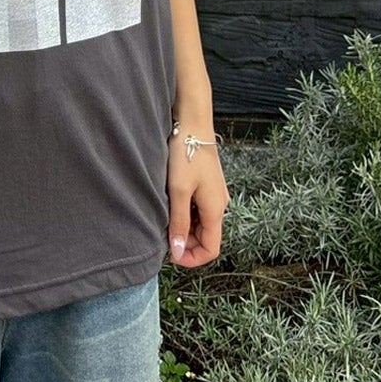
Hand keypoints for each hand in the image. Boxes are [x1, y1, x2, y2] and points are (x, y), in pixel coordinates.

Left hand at [166, 126, 229, 267]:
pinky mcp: (206, 184)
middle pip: (206, 237)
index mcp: (216, 210)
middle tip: (161, 233)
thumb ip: (179, 223)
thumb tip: (179, 253)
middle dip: (185, 242)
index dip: (192, 258)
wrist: (192, 122)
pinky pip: (197, 208)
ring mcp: (213, 194)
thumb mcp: (179, 191)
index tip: (170, 255)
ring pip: (200, 223)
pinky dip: (185, 212)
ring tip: (163, 216)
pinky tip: (169, 201)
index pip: (211, 250)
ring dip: (183, 226)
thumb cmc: (185, 154)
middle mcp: (219, 205)